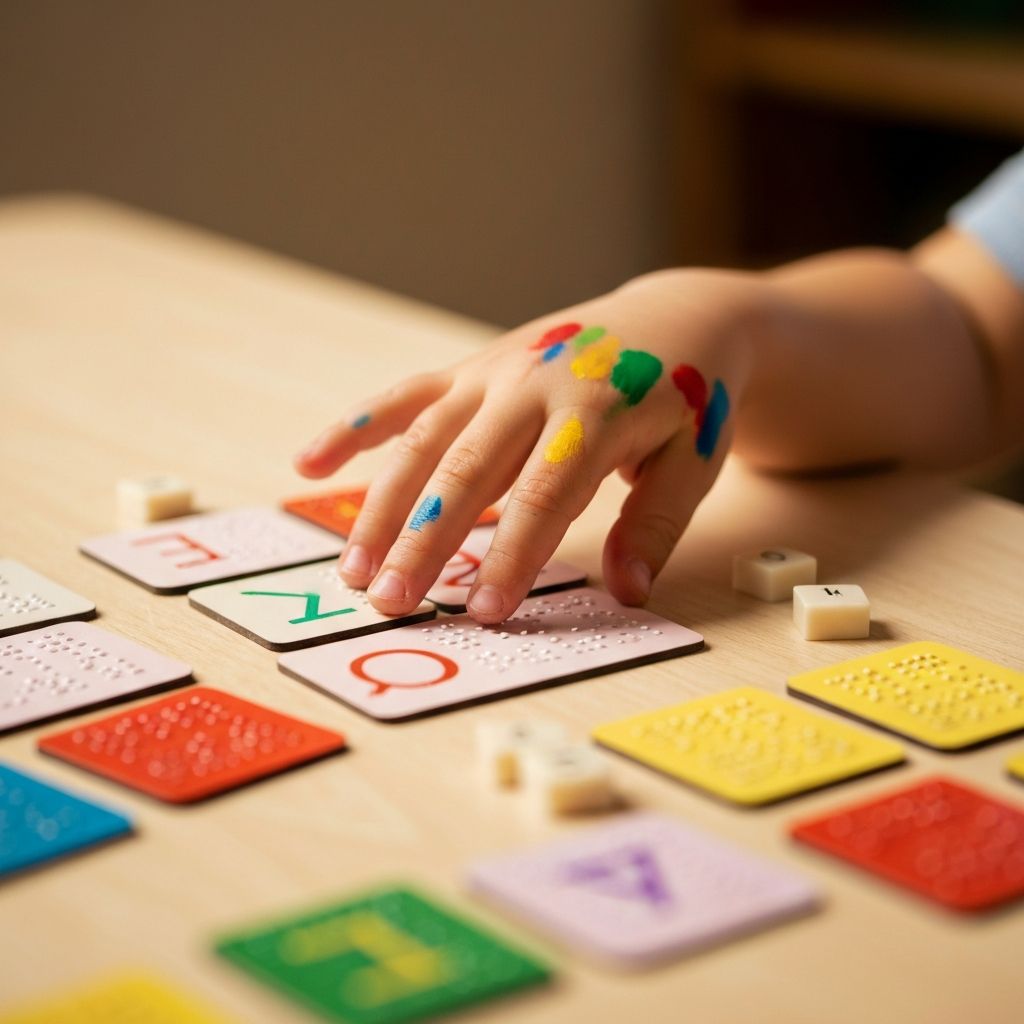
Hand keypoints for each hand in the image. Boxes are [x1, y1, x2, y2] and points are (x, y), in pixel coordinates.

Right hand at [295, 269, 757, 622]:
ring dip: (381, 505)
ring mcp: (496, 370)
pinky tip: (308, 461)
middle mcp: (534, 382)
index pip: (545, 493)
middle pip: (466, 469)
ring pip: (423, 439)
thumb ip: (655, 523)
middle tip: (391, 604)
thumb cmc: (687, 397)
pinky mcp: (474, 364)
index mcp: (596, 408)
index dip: (512, 555)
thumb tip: (627, 592)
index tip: (484, 612)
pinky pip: (405, 394)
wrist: (675, 316)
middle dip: (423, 542)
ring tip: (353, 570)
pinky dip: (355, 425)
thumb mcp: (693, 459)